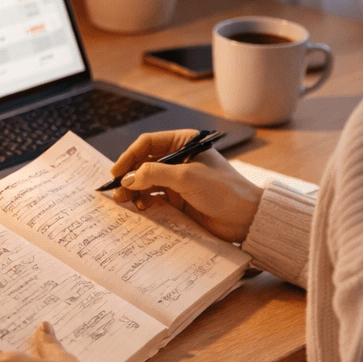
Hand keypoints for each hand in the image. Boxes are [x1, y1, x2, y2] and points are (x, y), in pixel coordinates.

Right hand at [109, 129, 264, 242]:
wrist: (246, 218)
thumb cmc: (223, 190)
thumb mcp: (186, 177)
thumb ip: (154, 174)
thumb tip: (127, 178)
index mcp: (184, 143)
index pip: (148, 143)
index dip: (129, 156)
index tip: (116, 172)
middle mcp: (180, 160)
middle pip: (144, 164)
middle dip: (129, 176)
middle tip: (116, 191)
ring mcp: (179, 180)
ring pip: (147, 182)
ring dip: (134, 191)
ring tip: (125, 202)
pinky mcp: (180, 200)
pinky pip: (155, 198)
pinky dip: (145, 202)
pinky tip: (141, 208)